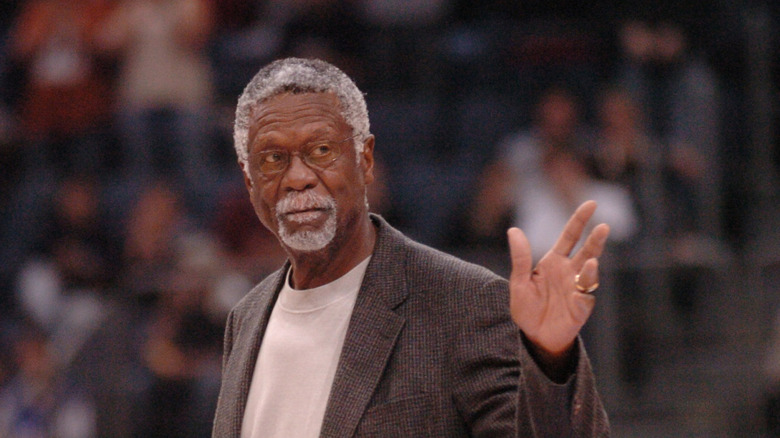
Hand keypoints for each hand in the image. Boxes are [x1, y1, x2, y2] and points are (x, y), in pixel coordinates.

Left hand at [508, 200, 609, 357]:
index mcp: (553, 262)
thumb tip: (513, 230)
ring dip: (594, 256)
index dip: (580, 220)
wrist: (534, 337)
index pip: (570, 236)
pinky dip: (587, 281)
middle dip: (595, 237)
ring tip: (595, 250)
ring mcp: (577, 287)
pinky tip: (587, 270)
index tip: (592, 204)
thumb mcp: (519, 282)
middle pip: (586, 249)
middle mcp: (569, 271)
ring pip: (590, 268)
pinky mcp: (582, 304)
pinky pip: (587, 291)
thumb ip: (520, 258)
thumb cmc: (526, 309)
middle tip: (603, 225)